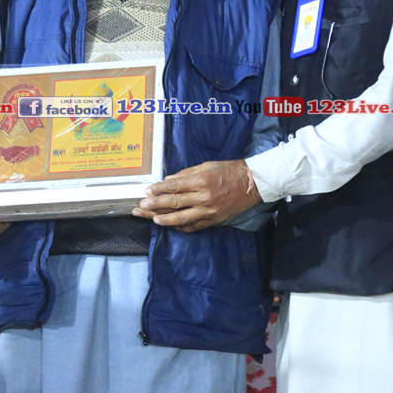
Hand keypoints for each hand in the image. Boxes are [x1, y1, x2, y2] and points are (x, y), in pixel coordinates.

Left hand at [131, 160, 260, 231]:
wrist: (251, 184)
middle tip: (141, 205)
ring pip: (181, 218)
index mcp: (201, 181)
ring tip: (152, 218)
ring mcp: (208, 211)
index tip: (148, 191)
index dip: (159, 189)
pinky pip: (193, 226)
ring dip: (165, 219)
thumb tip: (169, 181)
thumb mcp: (206, 166)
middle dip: (155, 205)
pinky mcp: (213, 221)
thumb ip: (186, 174)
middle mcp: (203, 197)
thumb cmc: (228, 171)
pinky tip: (170, 225)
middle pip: (174, 203)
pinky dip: (181, 227)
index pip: (174, 186)